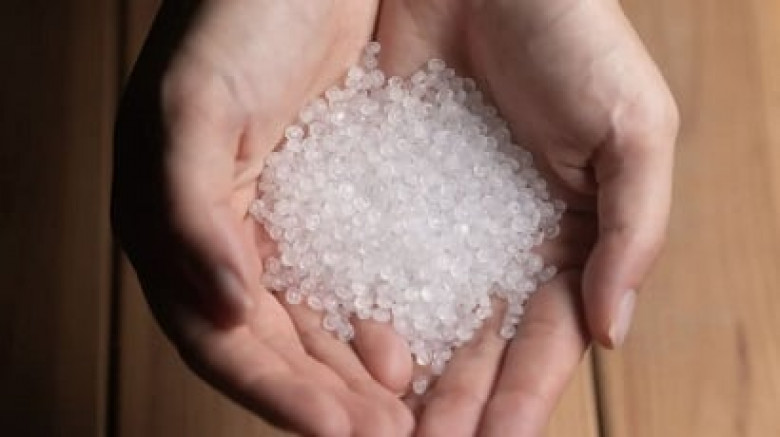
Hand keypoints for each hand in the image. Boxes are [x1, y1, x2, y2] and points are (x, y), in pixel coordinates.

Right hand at [112, 1, 413, 434]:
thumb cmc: (234, 20)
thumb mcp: (195, 109)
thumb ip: (190, 212)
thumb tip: (224, 308)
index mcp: (177, 229)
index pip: (223, 338)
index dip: (278, 393)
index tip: (343, 431)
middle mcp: (226, 238)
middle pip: (273, 345)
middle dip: (325, 398)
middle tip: (389, 434)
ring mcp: (278, 221)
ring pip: (312, 321)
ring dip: (352, 373)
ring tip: (405, 410)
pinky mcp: (326, 199)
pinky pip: (348, 274)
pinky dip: (375, 315)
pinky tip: (410, 342)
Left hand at [376, 0, 677, 434]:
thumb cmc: (570, 33)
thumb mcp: (631, 127)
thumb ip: (634, 228)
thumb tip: (611, 332)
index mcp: (562, 238)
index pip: (543, 340)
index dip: (521, 396)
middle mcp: (493, 240)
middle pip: (474, 345)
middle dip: (454, 405)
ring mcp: (434, 220)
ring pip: (419, 320)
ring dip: (405, 378)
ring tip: (385, 425)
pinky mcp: (375, 188)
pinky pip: (367, 263)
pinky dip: (362, 312)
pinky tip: (353, 353)